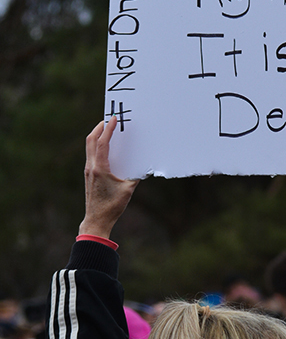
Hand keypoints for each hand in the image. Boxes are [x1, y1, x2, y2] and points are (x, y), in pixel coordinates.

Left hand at [79, 117, 138, 239]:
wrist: (96, 220)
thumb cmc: (112, 206)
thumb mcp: (128, 190)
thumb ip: (136, 176)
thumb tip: (144, 168)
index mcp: (100, 168)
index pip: (103, 143)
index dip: (108, 129)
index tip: (113, 119)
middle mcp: (91, 167)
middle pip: (91, 140)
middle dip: (99, 127)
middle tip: (108, 120)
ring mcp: (88, 171)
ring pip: (89, 147)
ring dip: (96, 135)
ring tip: (106, 129)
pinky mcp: (88, 175)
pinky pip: (91, 154)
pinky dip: (96, 146)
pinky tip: (105, 148)